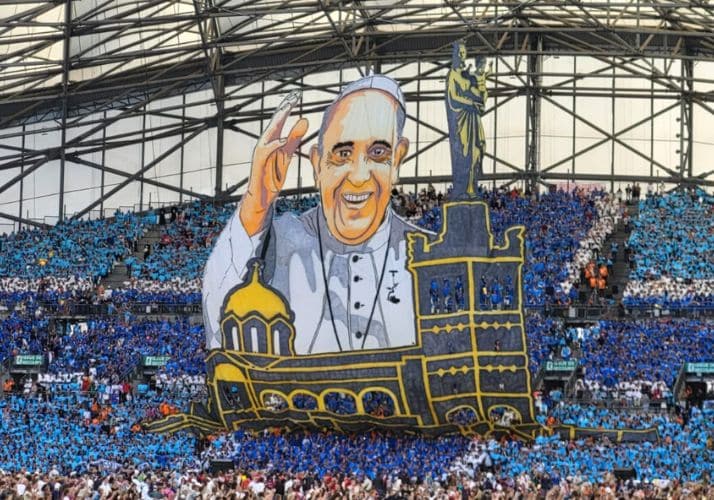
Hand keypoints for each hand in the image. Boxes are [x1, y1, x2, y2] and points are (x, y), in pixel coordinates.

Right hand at [240, 90, 308, 235]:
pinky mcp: (258, 163)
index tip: (297, 94)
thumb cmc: (273, 174)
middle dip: (283, 108)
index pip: (280, 119)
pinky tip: (283, 140)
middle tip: (293, 96)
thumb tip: (304, 120)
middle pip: (274, 122)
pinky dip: (274, 145)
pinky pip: (266, 152)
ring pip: (269, 134)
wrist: (262, 195)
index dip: (288, 107)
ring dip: (278, 122)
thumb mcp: (287, 154)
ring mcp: (260, 152)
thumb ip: (294, 139)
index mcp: (272, 139)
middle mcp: (264, 143)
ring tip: (288, 110)